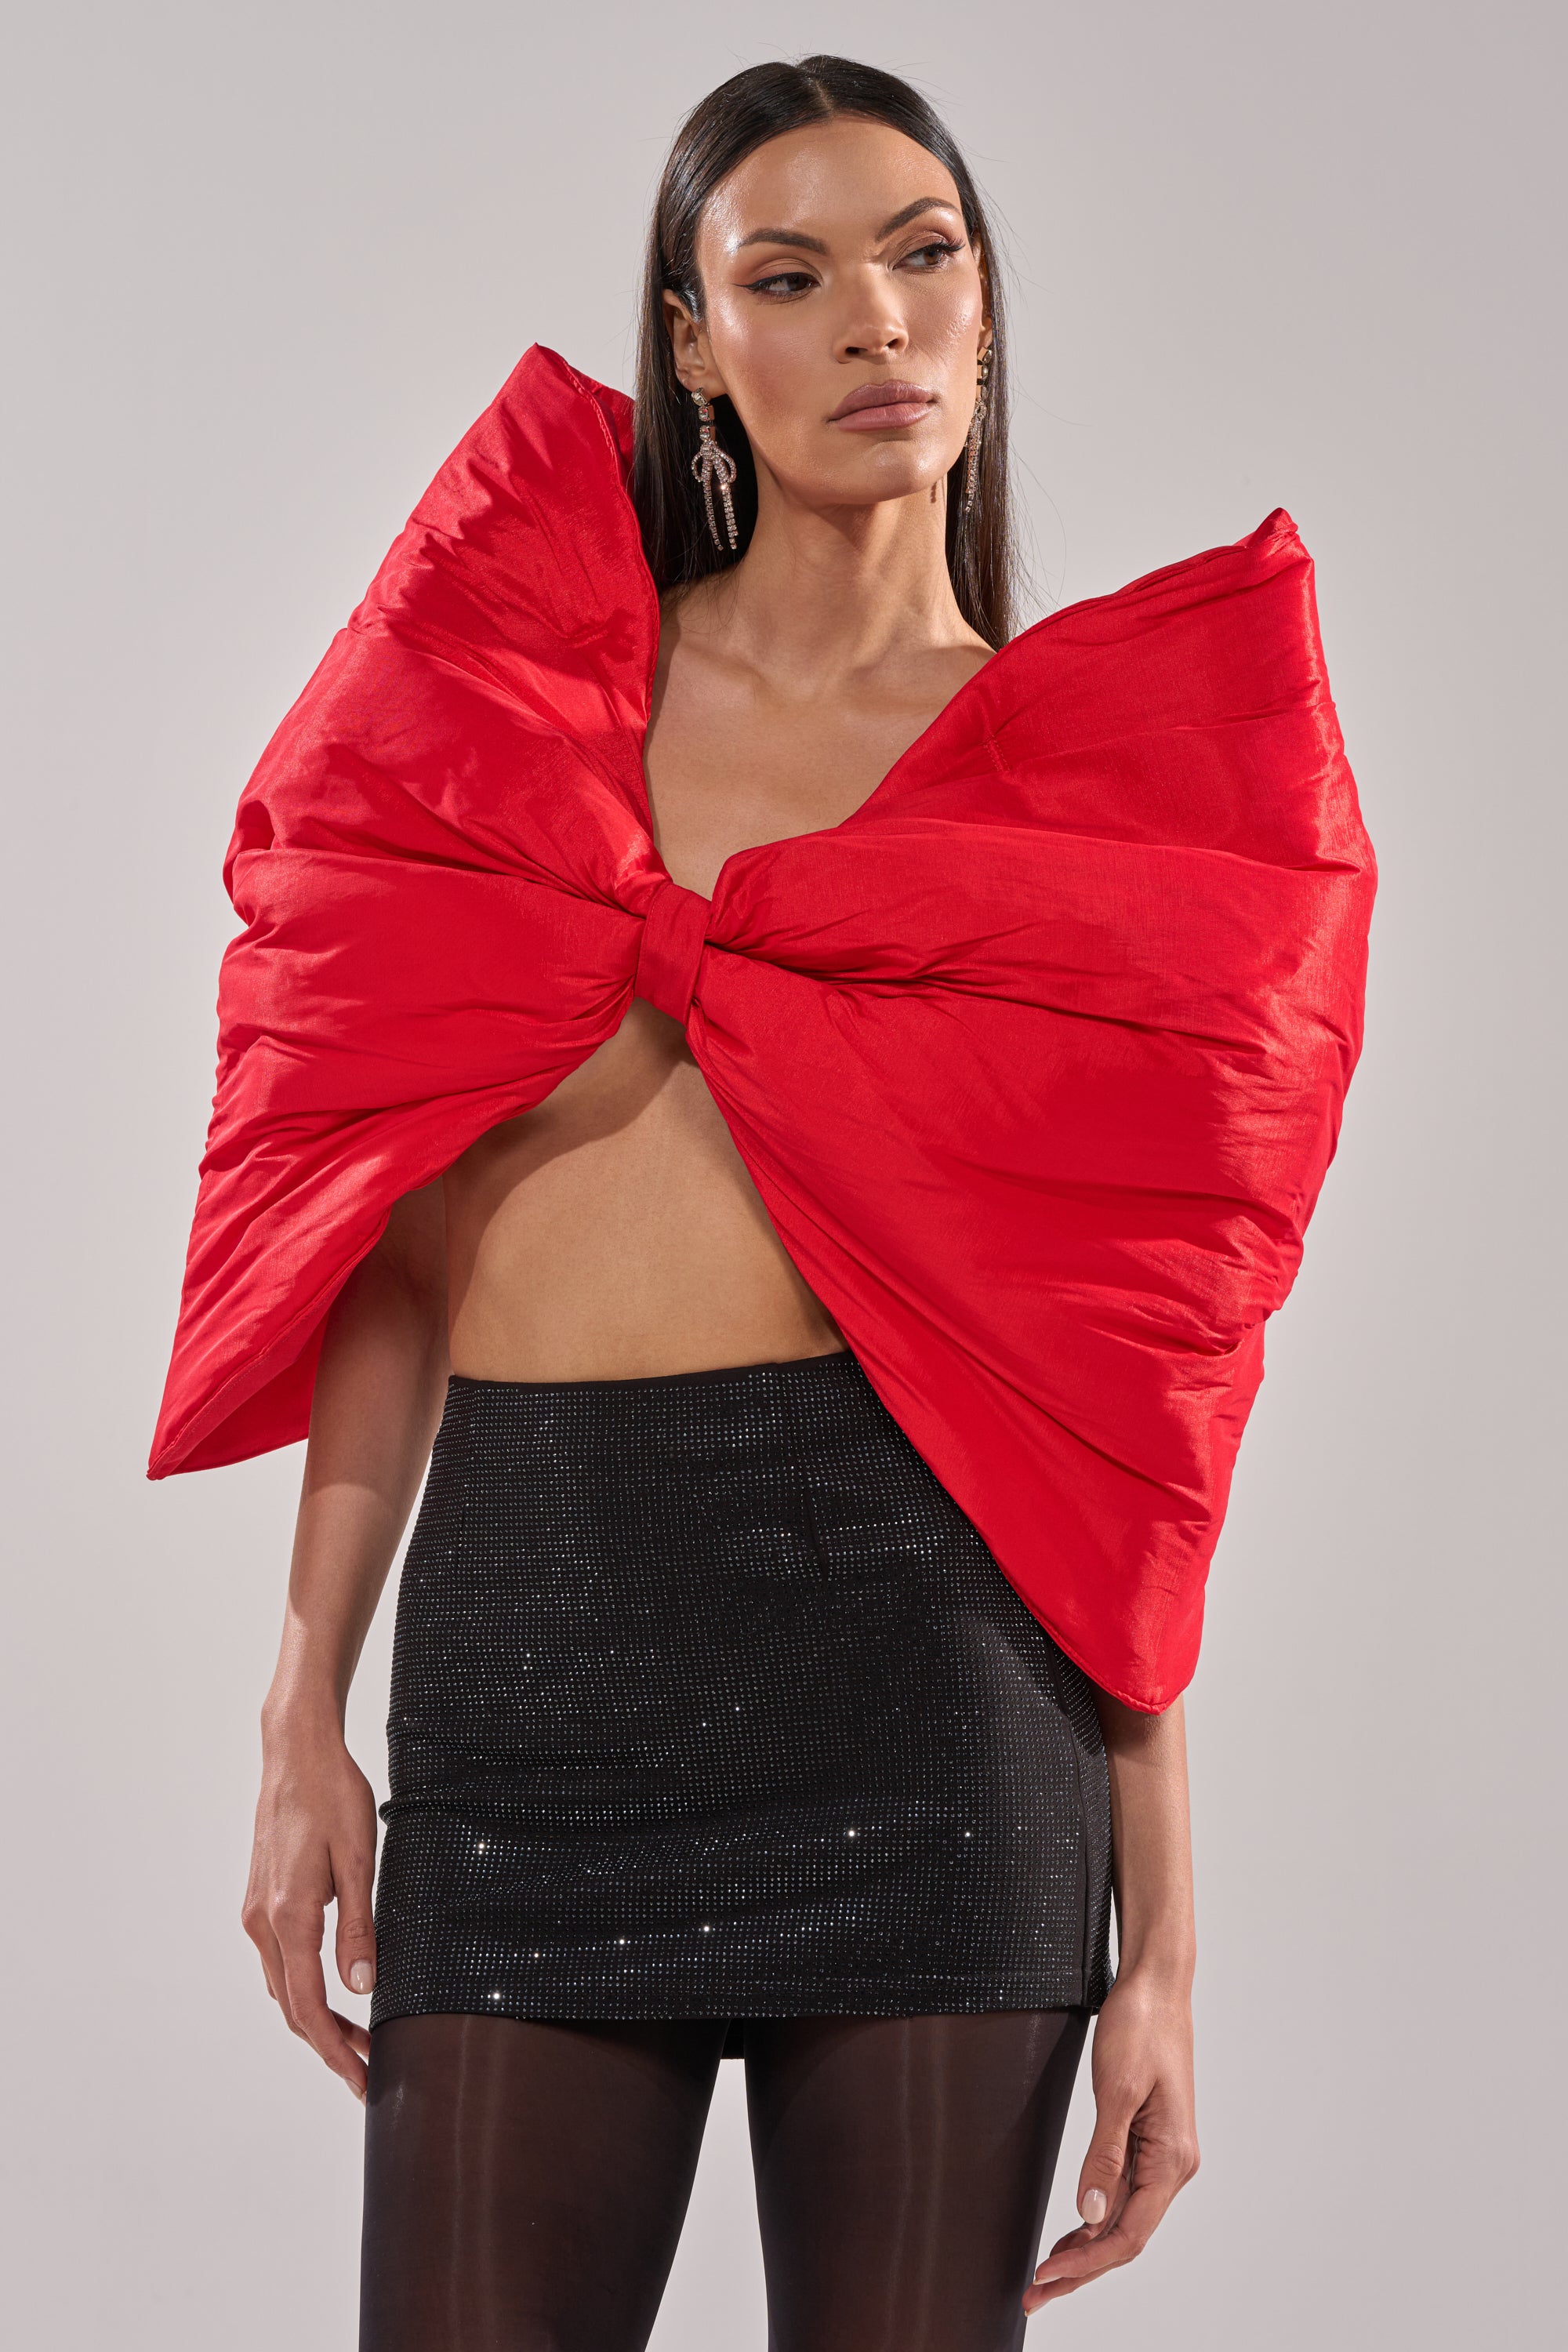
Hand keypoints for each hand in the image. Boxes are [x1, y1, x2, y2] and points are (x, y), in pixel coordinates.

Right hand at [241, 1705, 378, 2100]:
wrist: (296, 1751)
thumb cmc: (333, 1796)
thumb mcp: (359, 1859)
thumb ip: (359, 1925)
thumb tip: (360, 1986)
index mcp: (288, 1916)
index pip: (308, 2007)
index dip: (334, 2051)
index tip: (359, 2080)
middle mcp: (263, 1922)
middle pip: (292, 2006)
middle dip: (329, 2045)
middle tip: (369, 2070)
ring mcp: (256, 1911)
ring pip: (283, 1986)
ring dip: (316, 2018)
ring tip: (360, 2036)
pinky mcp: (260, 1899)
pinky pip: (279, 1960)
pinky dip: (303, 1988)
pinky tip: (331, 1989)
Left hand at [1023, 1964, 1199, 2313]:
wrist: (1156, 1987)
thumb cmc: (1140, 2027)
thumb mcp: (1116, 2090)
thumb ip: (1105, 2155)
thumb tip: (1089, 2215)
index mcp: (1171, 2159)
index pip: (1128, 2235)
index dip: (1085, 2264)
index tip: (1044, 2276)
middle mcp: (1172, 2165)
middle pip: (1126, 2238)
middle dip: (1080, 2271)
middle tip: (1034, 2294)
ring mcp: (1162, 2155)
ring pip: (1123, 2220)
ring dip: (1085, 2250)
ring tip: (1045, 2275)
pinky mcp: (1148, 2141)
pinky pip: (1122, 2193)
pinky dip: (1094, 2219)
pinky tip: (1071, 2233)